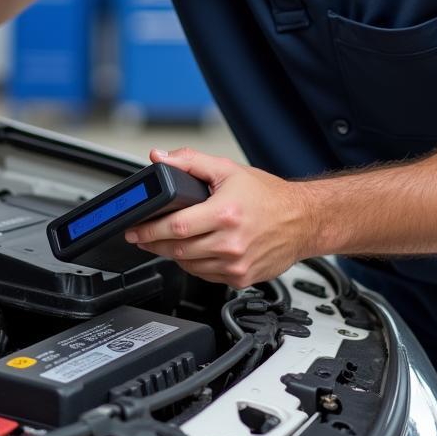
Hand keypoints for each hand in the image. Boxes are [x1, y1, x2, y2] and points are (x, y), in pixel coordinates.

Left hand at [124, 147, 315, 287]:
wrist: (302, 219)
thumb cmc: (268, 196)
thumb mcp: (227, 169)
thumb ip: (189, 161)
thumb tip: (159, 157)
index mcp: (225, 213)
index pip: (176, 226)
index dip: (149, 229)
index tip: (134, 229)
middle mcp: (231, 242)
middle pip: (178, 249)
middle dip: (154, 242)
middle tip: (141, 236)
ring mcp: (236, 264)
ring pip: (189, 265)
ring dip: (171, 254)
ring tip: (164, 241)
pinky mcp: (241, 278)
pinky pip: (205, 275)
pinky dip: (193, 264)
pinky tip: (192, 251)